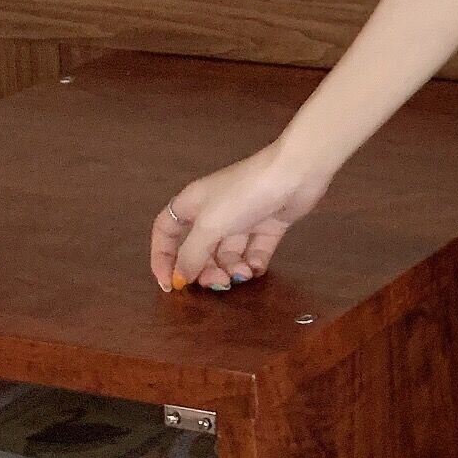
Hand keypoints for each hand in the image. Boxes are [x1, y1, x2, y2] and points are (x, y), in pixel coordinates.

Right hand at [150, 140, 331, 292]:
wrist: (296, 173)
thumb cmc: (245, 193)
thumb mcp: (210, 225)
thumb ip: (191, 254)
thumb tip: (180, 277)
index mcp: (192, 204)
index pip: (166, 231)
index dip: (162, 257)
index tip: (168, 284)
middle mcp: (214, 211)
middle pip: (200, 251)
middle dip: (207, 270)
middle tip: (219, 283)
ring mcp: (243, 218)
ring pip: (228, 254)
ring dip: (232, 269)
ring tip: (243, 272)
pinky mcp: (267, 225)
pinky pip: (254, 252)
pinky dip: (254, 263)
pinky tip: (256, 268)